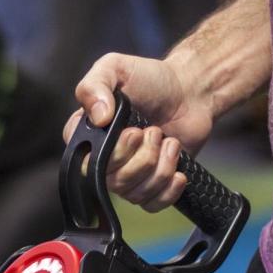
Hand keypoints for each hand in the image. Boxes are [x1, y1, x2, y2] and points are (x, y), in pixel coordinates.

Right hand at [63, 53, 214, 211]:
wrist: (189, 92)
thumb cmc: (151, 79)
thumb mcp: (116, 68)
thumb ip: (95, 85)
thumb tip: (98, 118)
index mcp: (89, 135)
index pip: (83, 163)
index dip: (112, 153)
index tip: (133, 130)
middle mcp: (104, 160)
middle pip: (114, 181)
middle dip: (143, 156)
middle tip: (154, 130)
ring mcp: (128, 176)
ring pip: (135, 193)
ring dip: (160, 166)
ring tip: (168, 141)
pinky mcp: (151, 186)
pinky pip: (152, 204)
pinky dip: (169, 189)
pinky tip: (178, 169)